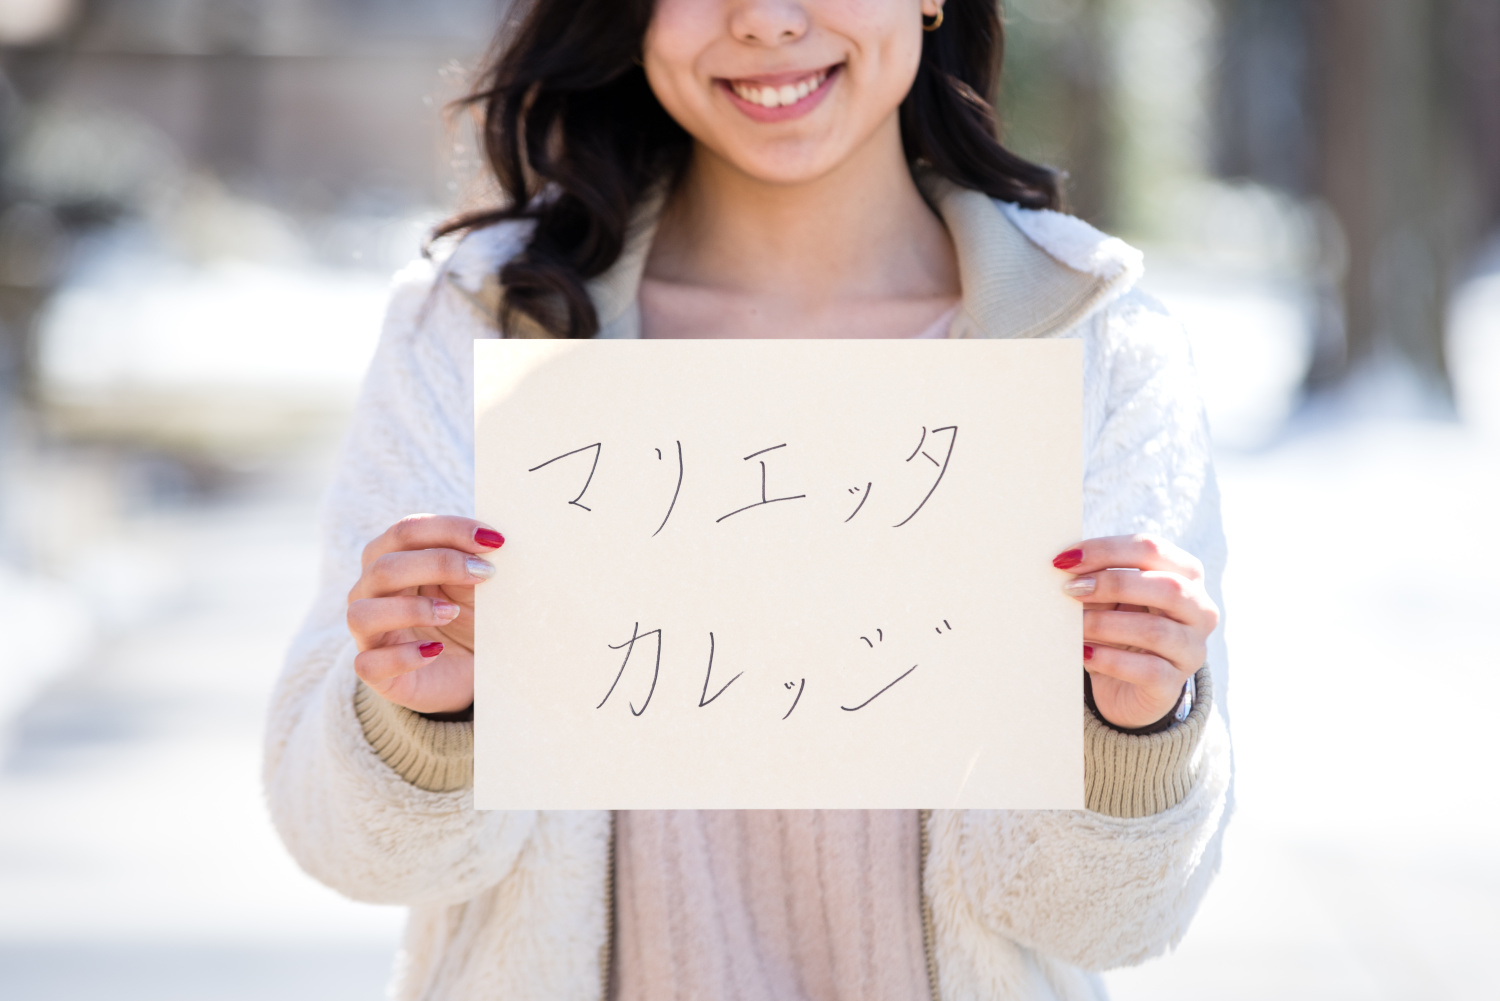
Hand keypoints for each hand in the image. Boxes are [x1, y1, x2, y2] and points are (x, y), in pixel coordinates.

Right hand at [347, 514, 503, 713]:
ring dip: (411, 610)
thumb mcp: (473, 585)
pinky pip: (370, 664)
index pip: (407, 531)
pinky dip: (403, 656)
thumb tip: (491, 543)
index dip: (450, 530)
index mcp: (391, 557)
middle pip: (384, 566)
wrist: (467, 670)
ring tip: (451, 612)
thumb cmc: (466, 616)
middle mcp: (369, 592)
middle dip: (438, 563)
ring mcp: (368, 633)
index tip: (495, 540)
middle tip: (485, 572)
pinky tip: (435, 651)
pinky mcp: (374, 672)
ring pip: (363, 613)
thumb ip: (472, 562)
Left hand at [1053, 535, 1217, 729]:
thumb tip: (1064, 564)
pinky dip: (1109, 659)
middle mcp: (1200, 610)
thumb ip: (1097, 579)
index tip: (1065, 560)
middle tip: (1071, 589)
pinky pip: (1146, 669)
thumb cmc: (1117, 629)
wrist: (1124, 687)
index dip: (1106, 551)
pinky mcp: (1173, 684)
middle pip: (1167, 586)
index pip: (1151, 549)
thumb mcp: (1111, 599)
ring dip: (1105, 624)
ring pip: (1155, 630)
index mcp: (1186, 575)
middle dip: (1112, 584)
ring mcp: (1191, 650)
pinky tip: (1085, 654)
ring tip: (1074, 626)